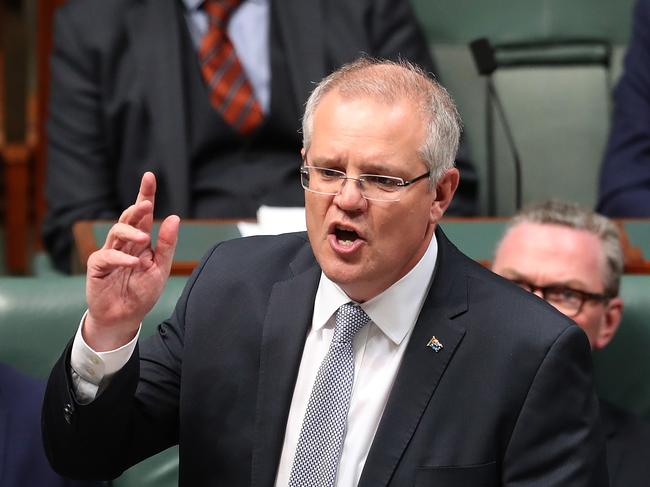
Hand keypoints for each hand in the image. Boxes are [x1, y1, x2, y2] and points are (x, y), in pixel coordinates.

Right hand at [84, 172, 179, 350]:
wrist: (125, 317)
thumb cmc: (142, 292)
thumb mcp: (161, 268)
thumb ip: (167, 244)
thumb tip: (174, 217)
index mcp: (140, 240)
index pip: (142, 214)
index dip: (145, 194)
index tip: (149, 176)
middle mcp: (124, 242)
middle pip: (128, 217)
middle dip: (136, 207)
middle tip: (147, 203)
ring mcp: (109, 252)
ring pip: (116, 231)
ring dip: (130, 231)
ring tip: (144, 238)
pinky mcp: (98, 266)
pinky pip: (107, 256)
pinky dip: (121, 257)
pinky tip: (134, 262)